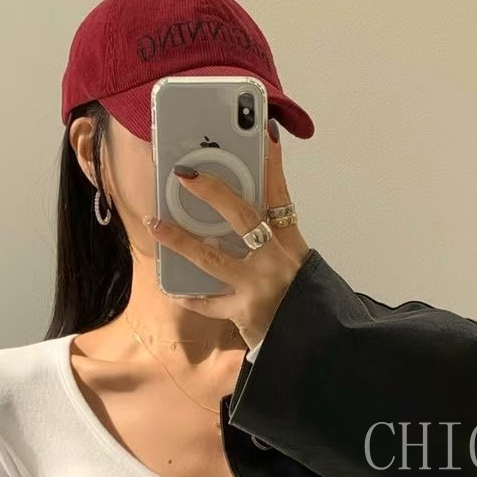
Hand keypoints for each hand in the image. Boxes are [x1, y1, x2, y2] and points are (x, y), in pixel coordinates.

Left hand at [144, 118, 312, 348]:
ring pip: (212, 258)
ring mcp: (259, 287)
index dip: (271, 164)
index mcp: (293, 245)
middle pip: (243, 217)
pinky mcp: (244, 313)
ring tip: (157, 225)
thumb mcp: (301, 268)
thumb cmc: (306, 304)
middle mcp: (276, 261)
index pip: (281, 196)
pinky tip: (173, 287)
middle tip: (186, 174)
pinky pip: (208, 302)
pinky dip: (190, 296)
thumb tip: (242, 226)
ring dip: (181, 240)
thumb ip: (276, 245)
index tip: (264, 133)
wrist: (319, 344)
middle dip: (213, 192)